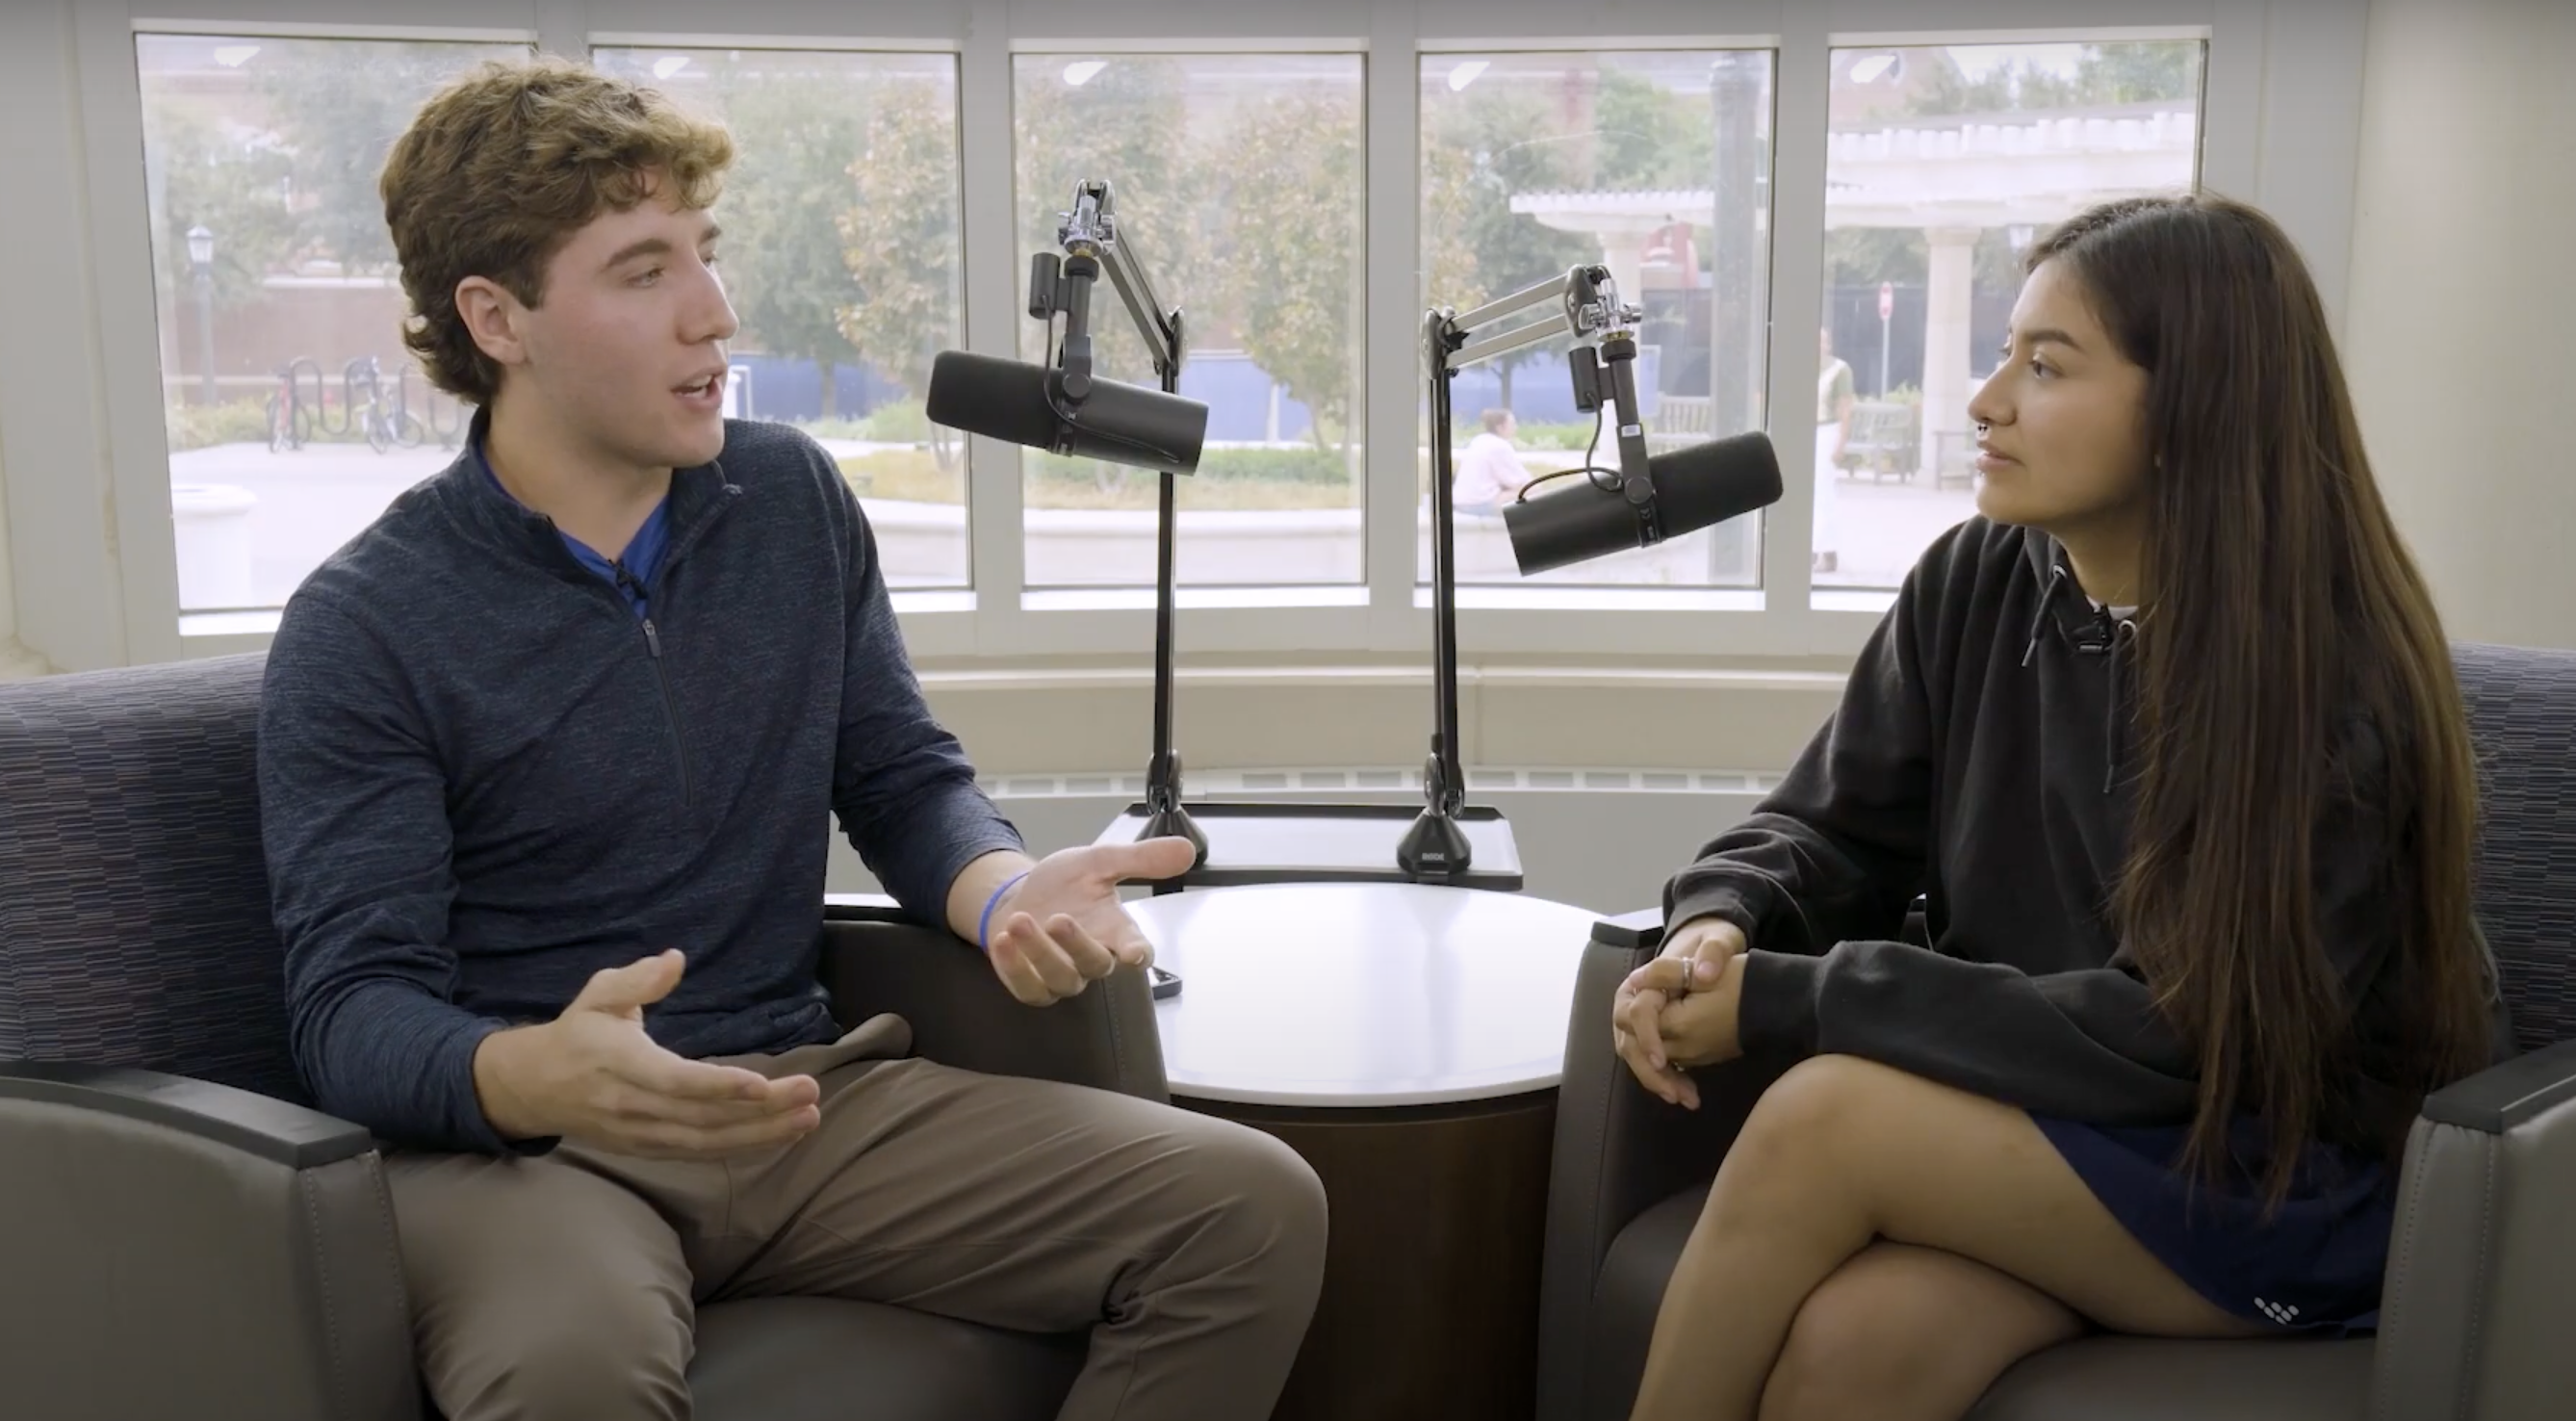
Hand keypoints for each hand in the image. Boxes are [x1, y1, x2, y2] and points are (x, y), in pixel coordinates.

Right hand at [473, 950, 820, 1157]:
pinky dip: (742, 1147)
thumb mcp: (598, 995)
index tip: (762, 1085)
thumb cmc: (576, 1034)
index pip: (675, 1082)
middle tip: (811, 1094)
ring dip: (762, 1134)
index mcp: (620, 1063)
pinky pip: (700, 1153)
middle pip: (703, 1117)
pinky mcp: (649, 1149)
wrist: (531, 1089)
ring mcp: (641, 1134)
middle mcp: (632, 1106)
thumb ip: (637, 980)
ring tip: (808, 1118)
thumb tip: (675, 959)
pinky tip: (780, 1135)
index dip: (719, 1087)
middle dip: (761, 1111)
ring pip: (707, 1143)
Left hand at [985, 838, 1196, 1005]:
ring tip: (1020, 921)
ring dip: (1039, 952)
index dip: (1138, 953)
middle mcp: (1092, 957)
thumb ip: (1140, 859)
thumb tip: (1187, 849)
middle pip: (1095, 964)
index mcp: (1115, 931)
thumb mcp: (1099, 862)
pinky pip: (1027, 987)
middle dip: (1076, 944)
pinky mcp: (1032, 984)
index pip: (1137, 950)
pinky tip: (1004, 942)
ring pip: (1059, 978)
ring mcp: (1062, 975)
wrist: (1021, 897)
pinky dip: (1015, 968)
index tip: (1135, 953)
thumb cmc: (1065, 886)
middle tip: (1057, 919)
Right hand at [1612, 916, 1747, 1108]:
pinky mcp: (1655, 1037)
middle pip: (1630, 1043)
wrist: (1714, 953)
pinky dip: (1668, 1079)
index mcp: (1642, 981)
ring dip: (1660, 1081)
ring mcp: (1642, 1024)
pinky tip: (1689, 1093)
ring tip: (1687, 1099)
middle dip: (1652, 1072)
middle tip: (1677, 1093)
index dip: (1647, 1037)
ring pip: (1639, 1059)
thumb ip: (1712, 952)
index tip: (1662, 1060)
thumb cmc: (1711, 946)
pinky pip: (1653, 1063)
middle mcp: (1634, 1004)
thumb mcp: (1717, 941)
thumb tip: (1702, 973)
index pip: (1635, 1013)